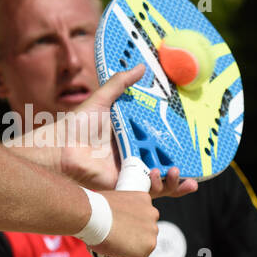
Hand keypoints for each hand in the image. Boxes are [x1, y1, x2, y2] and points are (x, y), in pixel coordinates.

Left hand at [59, 66, 196, 198]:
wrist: (62, 149)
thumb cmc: (78, 125)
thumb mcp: (102, 100)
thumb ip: (121, 84)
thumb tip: (141, 66)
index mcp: (132, 137)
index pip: (160, 142)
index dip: (177, 144)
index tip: (194, 142)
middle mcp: (134, 155)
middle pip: (165, 165)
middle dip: (182, 170)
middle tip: (195, 166)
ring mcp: (130, 172)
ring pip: (160, 182)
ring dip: (173, 181)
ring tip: (176, 172)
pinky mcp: (125, 185)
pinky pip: (147, 191)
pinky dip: (160, 187)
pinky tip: (162, 177)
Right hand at [91, 190, 158, 256]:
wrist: (89, 214)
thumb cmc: (92, 207)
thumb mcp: (110, 202)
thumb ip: (117, 212)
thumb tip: (109, 222)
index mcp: (145, 200)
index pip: (138, 221)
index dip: (122, 231)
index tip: (107, 234)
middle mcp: (152, 215)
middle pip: (139, 236)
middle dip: (122, 244)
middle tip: (103, 247)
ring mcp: (151, 234)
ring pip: (136, 253)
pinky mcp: (143, 251)